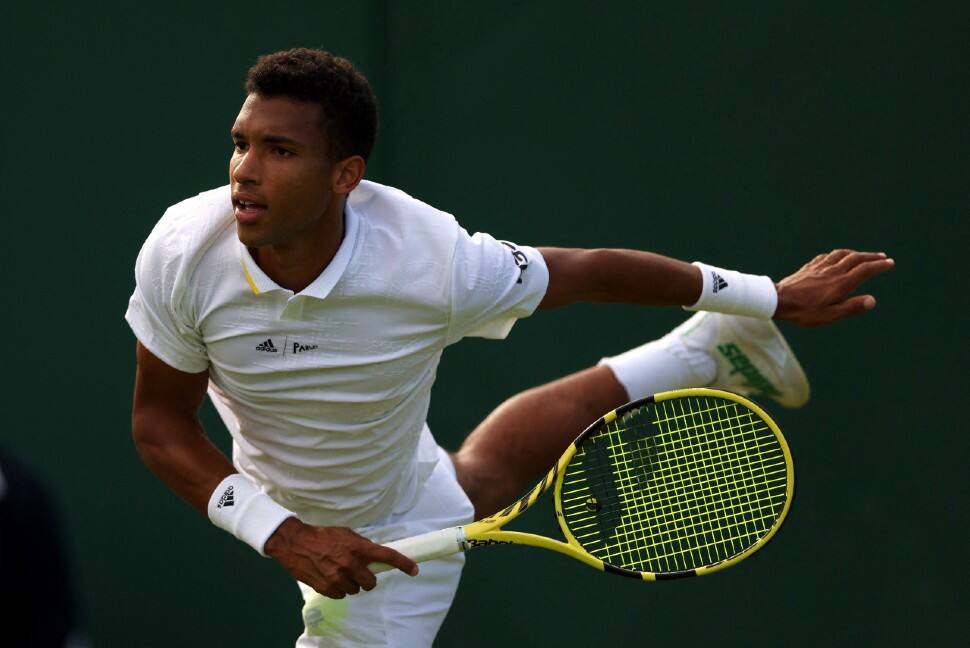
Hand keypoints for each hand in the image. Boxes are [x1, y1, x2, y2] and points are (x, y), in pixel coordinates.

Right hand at [264, 518, 417, 597]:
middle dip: (367, 579)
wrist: (296, 544)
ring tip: (341, 572)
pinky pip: (342, 595)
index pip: (386, 556)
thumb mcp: (346, 534)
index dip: (403, 564)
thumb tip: (375, 555)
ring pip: (356, 590)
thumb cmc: (323, 536)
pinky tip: (331, 578)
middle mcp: (351, 563)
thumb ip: (362, 545)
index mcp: (358, 547)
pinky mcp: (327, 587)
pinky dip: (339, 589)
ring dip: (352, 584)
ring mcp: (338, 577)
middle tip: (359, 572)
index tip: (414, 569)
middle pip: (371, 583)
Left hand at [774, 249, 893, 326]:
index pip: (865, 270)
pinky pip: (827, 256)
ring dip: (856, 253)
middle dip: (871, 257)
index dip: (879, 266)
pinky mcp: (809, 267)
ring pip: (842, 254)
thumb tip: (872, 300)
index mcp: (841, 283)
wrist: (779, 300)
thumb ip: (851, 307)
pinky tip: (836, 256)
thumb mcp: (830, 315)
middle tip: (882, 257)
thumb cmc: (804, 311)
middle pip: (856, 258)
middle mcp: (833, 271)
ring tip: (862, 255)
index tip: (890, 263)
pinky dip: (837, 254)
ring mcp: (820, 267)